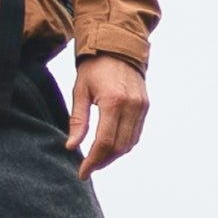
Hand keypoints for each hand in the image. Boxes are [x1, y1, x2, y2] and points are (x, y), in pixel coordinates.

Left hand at [65, 54, 148, 180]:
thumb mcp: (80, 90)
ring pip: (130, 143)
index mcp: (113, 101)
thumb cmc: (94, 65)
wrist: (117, 45)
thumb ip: (78, 120)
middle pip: (119, 147)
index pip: (104, 142)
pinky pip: (136, 133)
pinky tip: (110, 145)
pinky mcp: (145, 106)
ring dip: (114, 155)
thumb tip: (71, 147)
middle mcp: (131, 106)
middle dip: (103, 161)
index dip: (93, 161)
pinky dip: (124, 144)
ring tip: (97, 159)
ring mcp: (141, 107)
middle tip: (88, 167)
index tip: (82, 172)